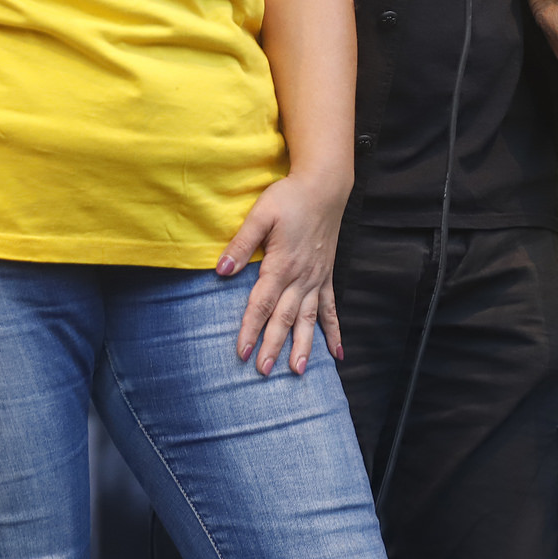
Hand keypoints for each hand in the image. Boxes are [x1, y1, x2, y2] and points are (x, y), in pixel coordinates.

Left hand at [217, 170, 348, 375]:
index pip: (262, 303)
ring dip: (303, 346)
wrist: (324, 187)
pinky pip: (331, 308)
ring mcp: (316, 279)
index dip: (251, 328)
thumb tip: (220, 270)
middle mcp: (301, 277)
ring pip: (309, 319)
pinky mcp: (326, 276)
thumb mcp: (261, 214)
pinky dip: (334, 331)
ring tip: (297, 371)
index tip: (242, 352)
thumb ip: (241, 243)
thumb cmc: (290, 197)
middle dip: (273, 345)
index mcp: (281, 264)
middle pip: (284, 317)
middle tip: (263, 371)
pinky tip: (337, 353)